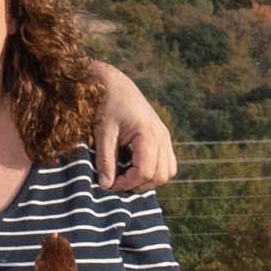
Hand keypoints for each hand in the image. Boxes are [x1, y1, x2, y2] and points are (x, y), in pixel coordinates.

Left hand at [88, 63, 180, 192]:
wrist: (115, 85)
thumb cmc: (107, 104)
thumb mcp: (103, 131)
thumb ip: (105, 159)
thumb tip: (105, 185)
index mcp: (148, 133)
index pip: (145, 171)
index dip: (127, 183)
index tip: (109, 184)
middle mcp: (162, 136)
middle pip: (160, 176)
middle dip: (138, 185)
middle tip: (116, 182)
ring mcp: (165, 137)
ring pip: (167, 172)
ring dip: (148, 181)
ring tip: (126, 176)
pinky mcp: (162, 138)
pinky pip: (167, 164)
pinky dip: (154, 172)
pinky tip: (134, 168)